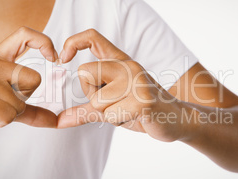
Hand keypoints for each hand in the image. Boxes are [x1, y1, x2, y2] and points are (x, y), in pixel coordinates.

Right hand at [0, 27, 58, 142]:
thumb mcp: (1, 101)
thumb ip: (29, 108)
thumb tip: (55, 120)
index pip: (24, 35)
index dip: (44, 42)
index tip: (53, 58)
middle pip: (34, 80)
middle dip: (22, 100)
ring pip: (21, 104)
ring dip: (8, 115)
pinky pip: (9, 116)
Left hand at [57, 29, 184, 141]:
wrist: (178, 119)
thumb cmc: (142, 110)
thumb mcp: (113, 105)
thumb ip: (87, 109)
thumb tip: (59, 120)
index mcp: (121, 62)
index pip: (92, 37)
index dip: (73, 43)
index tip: (63, 59)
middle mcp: (128, 66)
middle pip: (85, 72)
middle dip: (92, 95)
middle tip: (114, 101)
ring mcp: (136, 81)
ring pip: (96, 100)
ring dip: (108, 113)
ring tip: (128, 110)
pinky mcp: (142, 100)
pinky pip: (111, 115)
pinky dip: (119, 121)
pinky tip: (135, 116)